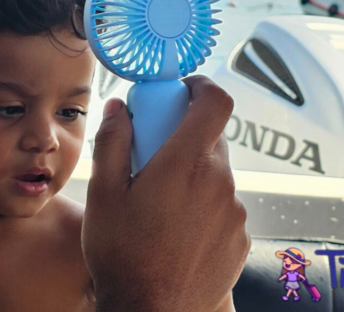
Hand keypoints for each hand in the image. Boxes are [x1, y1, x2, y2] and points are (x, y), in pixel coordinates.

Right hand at [83, 76, 248, 311]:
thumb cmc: (123, 256)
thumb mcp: (103, 193)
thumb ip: (113, 141)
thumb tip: (120, 108)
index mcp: (186, 163)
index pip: (215, 101)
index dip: (201, 86)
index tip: (182, 90)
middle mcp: (219, 183)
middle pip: (211, 139)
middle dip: (183, 138)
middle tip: (151, 158)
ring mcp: (234, 213)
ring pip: (215, 176)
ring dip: (192, 178)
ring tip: (158, 208)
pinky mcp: (240, 239)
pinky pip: (223, 208)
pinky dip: (203, 208)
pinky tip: (175, 232)